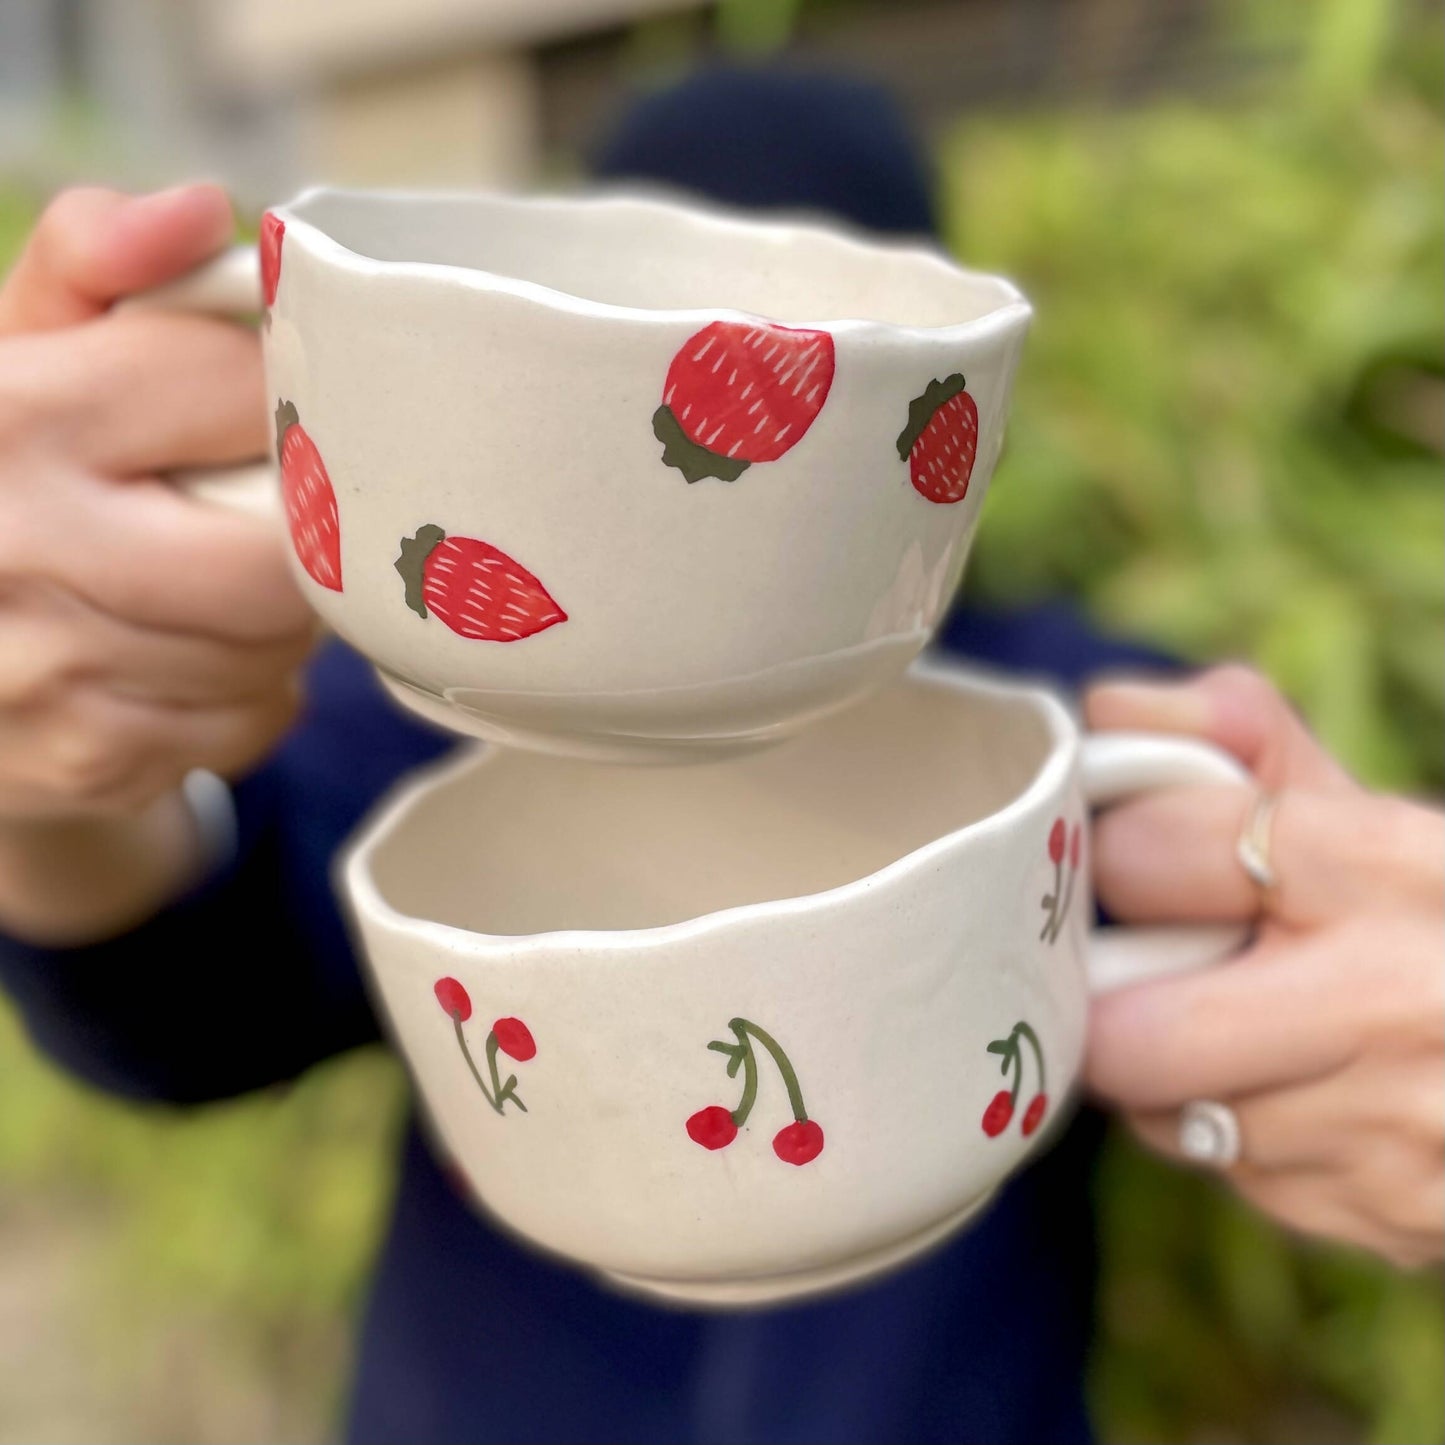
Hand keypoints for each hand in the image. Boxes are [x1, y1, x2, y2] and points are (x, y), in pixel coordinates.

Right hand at [0, 184, 311, 821]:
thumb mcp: (23, 345)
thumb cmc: (6, 469)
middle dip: (298, 541)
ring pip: (276, 651)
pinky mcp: (87, 759)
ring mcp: (49, 670)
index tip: (270, 416)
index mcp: (16, 413)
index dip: (283, 404)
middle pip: (281, 557)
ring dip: (277, 619)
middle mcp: (20, 542)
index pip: (240, 393)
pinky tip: (189, 657)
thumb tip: (206, 212)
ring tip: (217, 581)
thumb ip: (102, 260)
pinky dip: (248, 692)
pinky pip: (249, 723)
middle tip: (266, 519)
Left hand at [1083, 665, 1443, 1267]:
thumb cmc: (1439, 914)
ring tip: (1238, 1028)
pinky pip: (1242, 1179)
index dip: (1124, 859)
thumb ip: (1243, 744)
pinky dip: (1243, 1137)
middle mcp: (1400, 1003)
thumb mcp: (1372, 809)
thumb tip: (1108, 714)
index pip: (1150, 856)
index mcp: (1389, 868)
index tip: (1141, 864)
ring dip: (1174, 1077)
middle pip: (1126, 1039)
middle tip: (1146, 974)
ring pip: (1170, 1120)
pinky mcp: (1399, 1217)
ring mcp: (1401, 1130)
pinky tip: (1302, 1090)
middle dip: (1114, 1006)